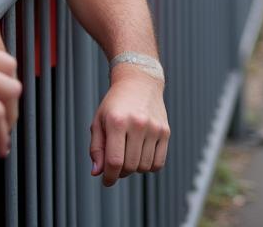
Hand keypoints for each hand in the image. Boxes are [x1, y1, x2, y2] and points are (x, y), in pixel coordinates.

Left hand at [89, 69, 168, 185]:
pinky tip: (142, 155)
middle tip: (117, 164)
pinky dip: (149, 166)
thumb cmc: (116, 104)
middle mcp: (138, 124)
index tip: (107, 180)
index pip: (114, 161)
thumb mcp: (99, 121)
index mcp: (117, 122)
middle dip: (120, 172)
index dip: (109, 177)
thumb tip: (98, 173)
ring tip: (129, 155)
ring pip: (144, 167)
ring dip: (135, 168)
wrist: (140, 82)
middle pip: (130, 166)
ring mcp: (154, 127)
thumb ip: (96, 148)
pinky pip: (158, 163)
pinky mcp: (165, 131)